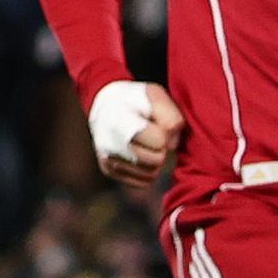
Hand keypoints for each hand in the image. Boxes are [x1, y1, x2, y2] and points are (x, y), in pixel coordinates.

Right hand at [87, 79, 177, 194]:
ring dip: (156, 160)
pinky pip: (143, 182)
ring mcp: (108, 160)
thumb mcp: (155, 95)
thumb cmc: (136, 100)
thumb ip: (170, 116)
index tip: (157, 122)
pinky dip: (148, 170)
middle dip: (162, 148)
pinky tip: (142, 153)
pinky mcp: (109, 171)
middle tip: (154, 134)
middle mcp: (110, 144)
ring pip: (151, 174)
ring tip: (148, 143)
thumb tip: (172, 145)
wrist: (105, 105)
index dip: (165, 132)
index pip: (160, 141)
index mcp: (121, 121)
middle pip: (157, 160)